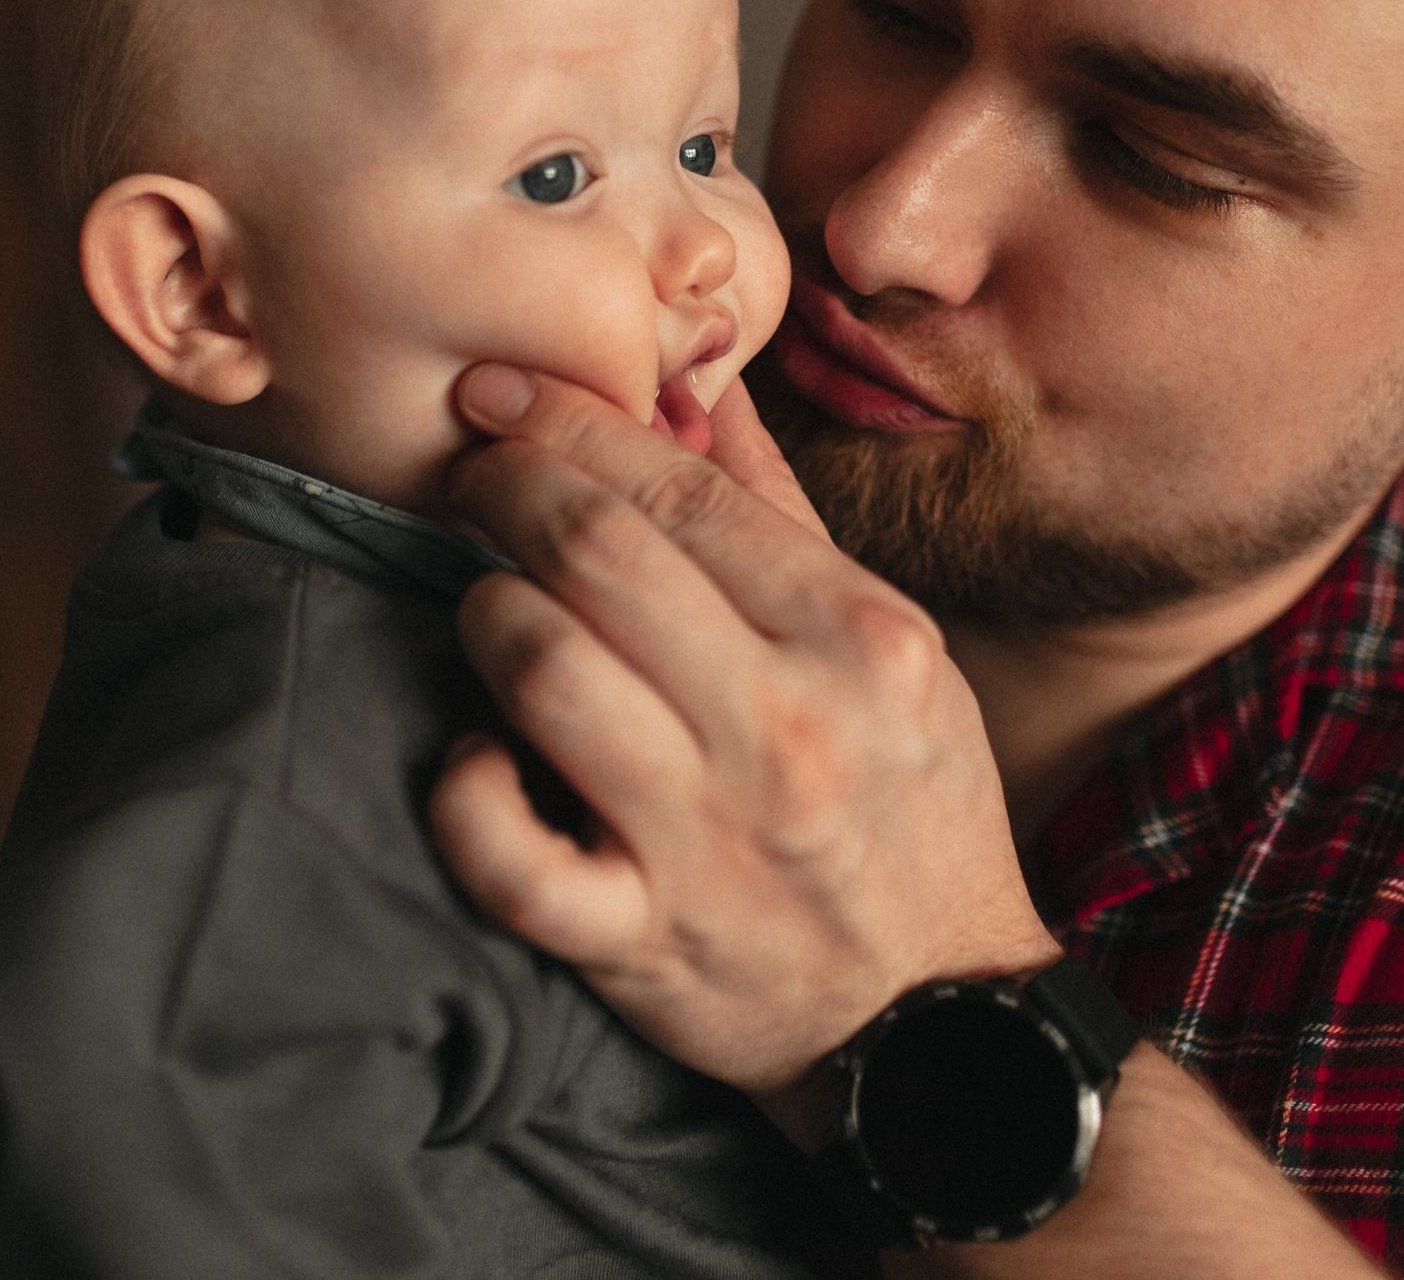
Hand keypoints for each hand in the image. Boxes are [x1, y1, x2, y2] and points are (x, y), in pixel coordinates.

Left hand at [430, 363, 1060, 1110]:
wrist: (937, 1015)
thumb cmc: (904, 806)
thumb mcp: (892, 647)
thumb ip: (779, 516)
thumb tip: (697, 388)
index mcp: (854, 635)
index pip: (678, 487)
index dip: (566, 419)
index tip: (498, 392)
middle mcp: (784, 727)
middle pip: (596, 555)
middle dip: (505, 486)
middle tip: (470, 475)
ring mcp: (706, 839)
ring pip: (542, 673)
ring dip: (487, 617)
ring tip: (488, 608)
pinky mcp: (642, 941)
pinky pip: (512, 859)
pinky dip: (467, 796)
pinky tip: (474, 762)